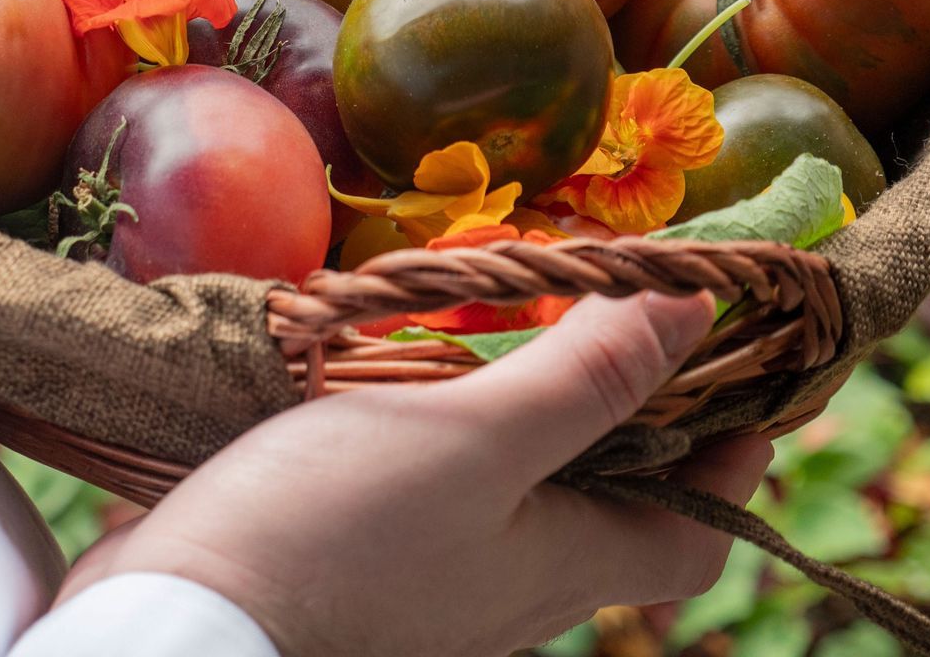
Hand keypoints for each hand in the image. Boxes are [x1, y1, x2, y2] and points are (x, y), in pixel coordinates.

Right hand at [58, 291, 771, 656]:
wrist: (181, 625)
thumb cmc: (339, 535)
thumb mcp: (476, 439)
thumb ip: (585, 378)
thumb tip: (700, 305)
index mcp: (564, 563)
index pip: (696, 528)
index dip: (737, 450)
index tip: (748, 360)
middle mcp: (512, 585)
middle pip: (613, 506)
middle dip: (633, 413)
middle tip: (620, 312)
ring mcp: (435, 582)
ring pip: (522, 495)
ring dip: (538, 412)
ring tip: (517, 322)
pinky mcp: (363, 564)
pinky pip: (442, 496)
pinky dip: (455, 431)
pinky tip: (409, 379)